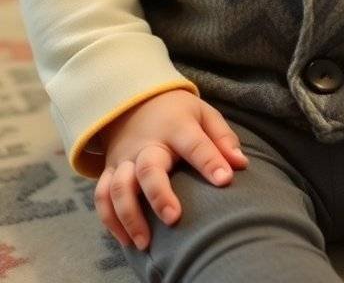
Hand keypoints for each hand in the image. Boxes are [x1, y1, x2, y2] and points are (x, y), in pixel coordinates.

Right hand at [93, 89, 248, 250]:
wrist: (134, 102)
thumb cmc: (178, 114)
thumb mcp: (203, 114)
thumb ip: (222, 138)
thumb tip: (240, 164)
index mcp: (176, 127)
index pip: (194, 144)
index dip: (209, 161)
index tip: (225, 181)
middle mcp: (147, 144)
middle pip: (148, 168)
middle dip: (159, 194)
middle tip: (174, 218)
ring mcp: (125, 159)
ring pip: (119, 186)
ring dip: (129, 215)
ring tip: (145, 242)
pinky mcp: (110, 171)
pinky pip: (102, 196)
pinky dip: (110, 219)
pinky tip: (126, 240)